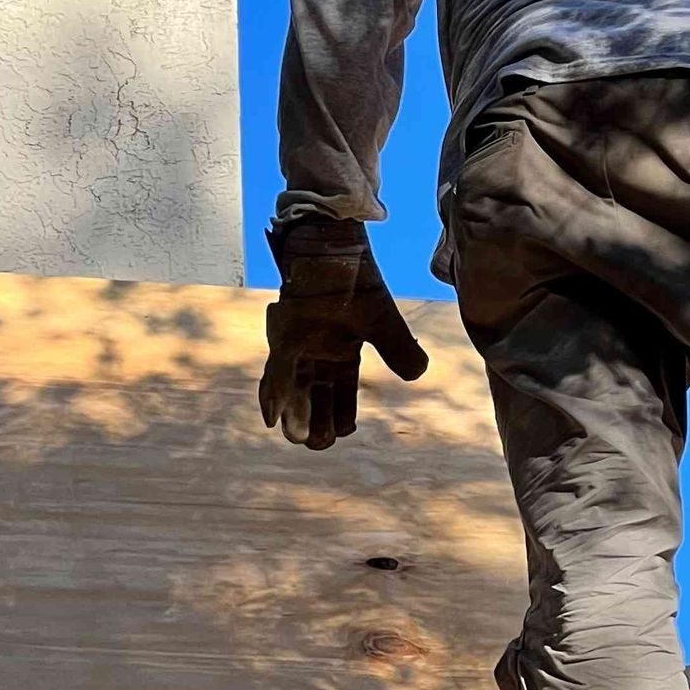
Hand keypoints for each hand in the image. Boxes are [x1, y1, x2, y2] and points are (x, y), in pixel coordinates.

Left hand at [258, 221, 428, 449]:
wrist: (331, 244)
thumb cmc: (356, 277)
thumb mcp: (383, 319)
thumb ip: (398, 348)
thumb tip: (418, 375)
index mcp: (343, 350)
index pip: (343, 390)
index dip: (343, 413)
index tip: (345, 434)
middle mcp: (318, 350)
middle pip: (316, 394)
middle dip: (317, 420)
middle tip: (316, 445)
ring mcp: (298, 343)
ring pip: (295, 386)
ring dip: (295, 413)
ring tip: (296, 439)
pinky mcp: (282, 333)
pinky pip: (276, 368)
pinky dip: (274, 392)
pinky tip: (270, 417)